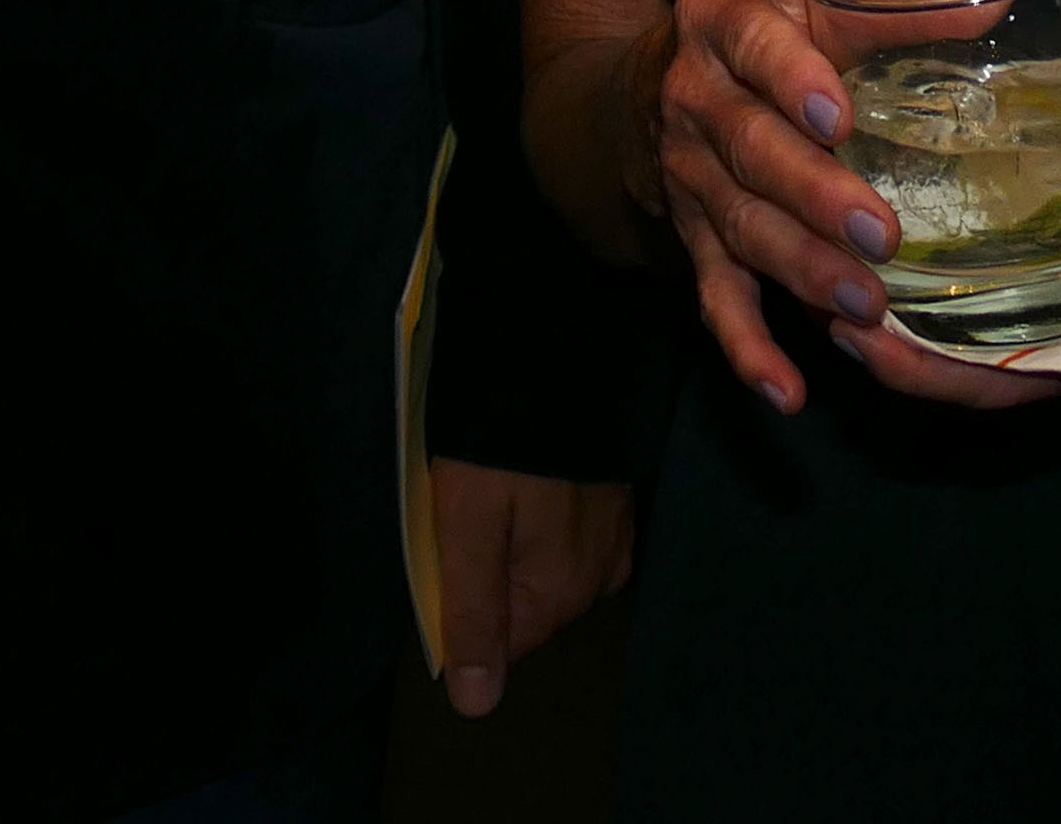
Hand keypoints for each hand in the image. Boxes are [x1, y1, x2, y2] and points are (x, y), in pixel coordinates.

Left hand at [425, 460, 630, 716]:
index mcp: (563, 592)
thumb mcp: (467, 529)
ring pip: (546, 567)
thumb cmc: (498, 446)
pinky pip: (568, 534)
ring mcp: (614, 536)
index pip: (501, 643)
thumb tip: (476, 707)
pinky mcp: (615, 500)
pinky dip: (542, 516)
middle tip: (466, 510)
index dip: (462, 606)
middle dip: (490, 571)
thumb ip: (472, 616)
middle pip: (525, 603)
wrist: (556, 354)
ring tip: (492, 490)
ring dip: (514, 541)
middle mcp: (600, 576)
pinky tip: (524, 479)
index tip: (444, 552)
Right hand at [637, 0, 907, 415]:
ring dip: (800, 270)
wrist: (647, 88)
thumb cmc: (762, 39)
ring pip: (741, 227)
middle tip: (881, 234)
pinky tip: (788, 390)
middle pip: (749, 151)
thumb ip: (902, 8)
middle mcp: (692, 100)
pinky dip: (747, 347)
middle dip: (813, 195)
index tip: (838, 116)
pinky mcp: (693, 241)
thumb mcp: (815, 6)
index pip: (753, 47)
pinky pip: (715, 298)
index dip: (791, 78)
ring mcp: (688, 178)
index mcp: (720, 22)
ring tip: (864, 305)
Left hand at [809, 34, 1060, 410]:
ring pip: (984, 347)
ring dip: (916, 324)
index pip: (1007, 386)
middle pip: (978, 375)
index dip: (929, 371)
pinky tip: (902, 249)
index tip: (858, 337)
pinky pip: (1004, 310)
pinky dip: (952, 294)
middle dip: (899, 350)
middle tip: (814, 297)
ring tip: (830, 274)